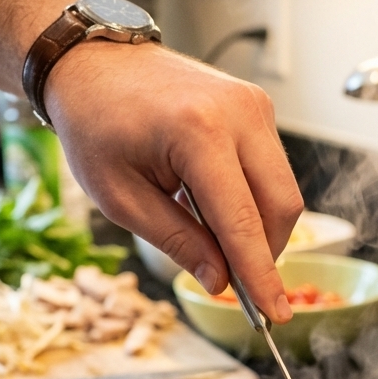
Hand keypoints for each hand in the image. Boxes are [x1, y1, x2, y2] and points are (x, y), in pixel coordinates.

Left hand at [44, 41, 301, 323]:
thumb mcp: (121, 198)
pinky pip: (273, 170)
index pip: (242, 220)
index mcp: (198, 132)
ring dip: (259, 228)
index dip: (261, 274)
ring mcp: (253, 105)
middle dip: (264, 253)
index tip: (276, 314)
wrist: (93, 63)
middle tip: (233, 280)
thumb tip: (220, 281)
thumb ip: (177, 241)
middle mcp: (237, 113)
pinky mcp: (257, 107)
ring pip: (284, 190)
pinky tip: (216, 207)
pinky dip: (254, 201)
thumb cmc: (96, 124)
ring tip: (212, 235)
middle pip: (281, 206)